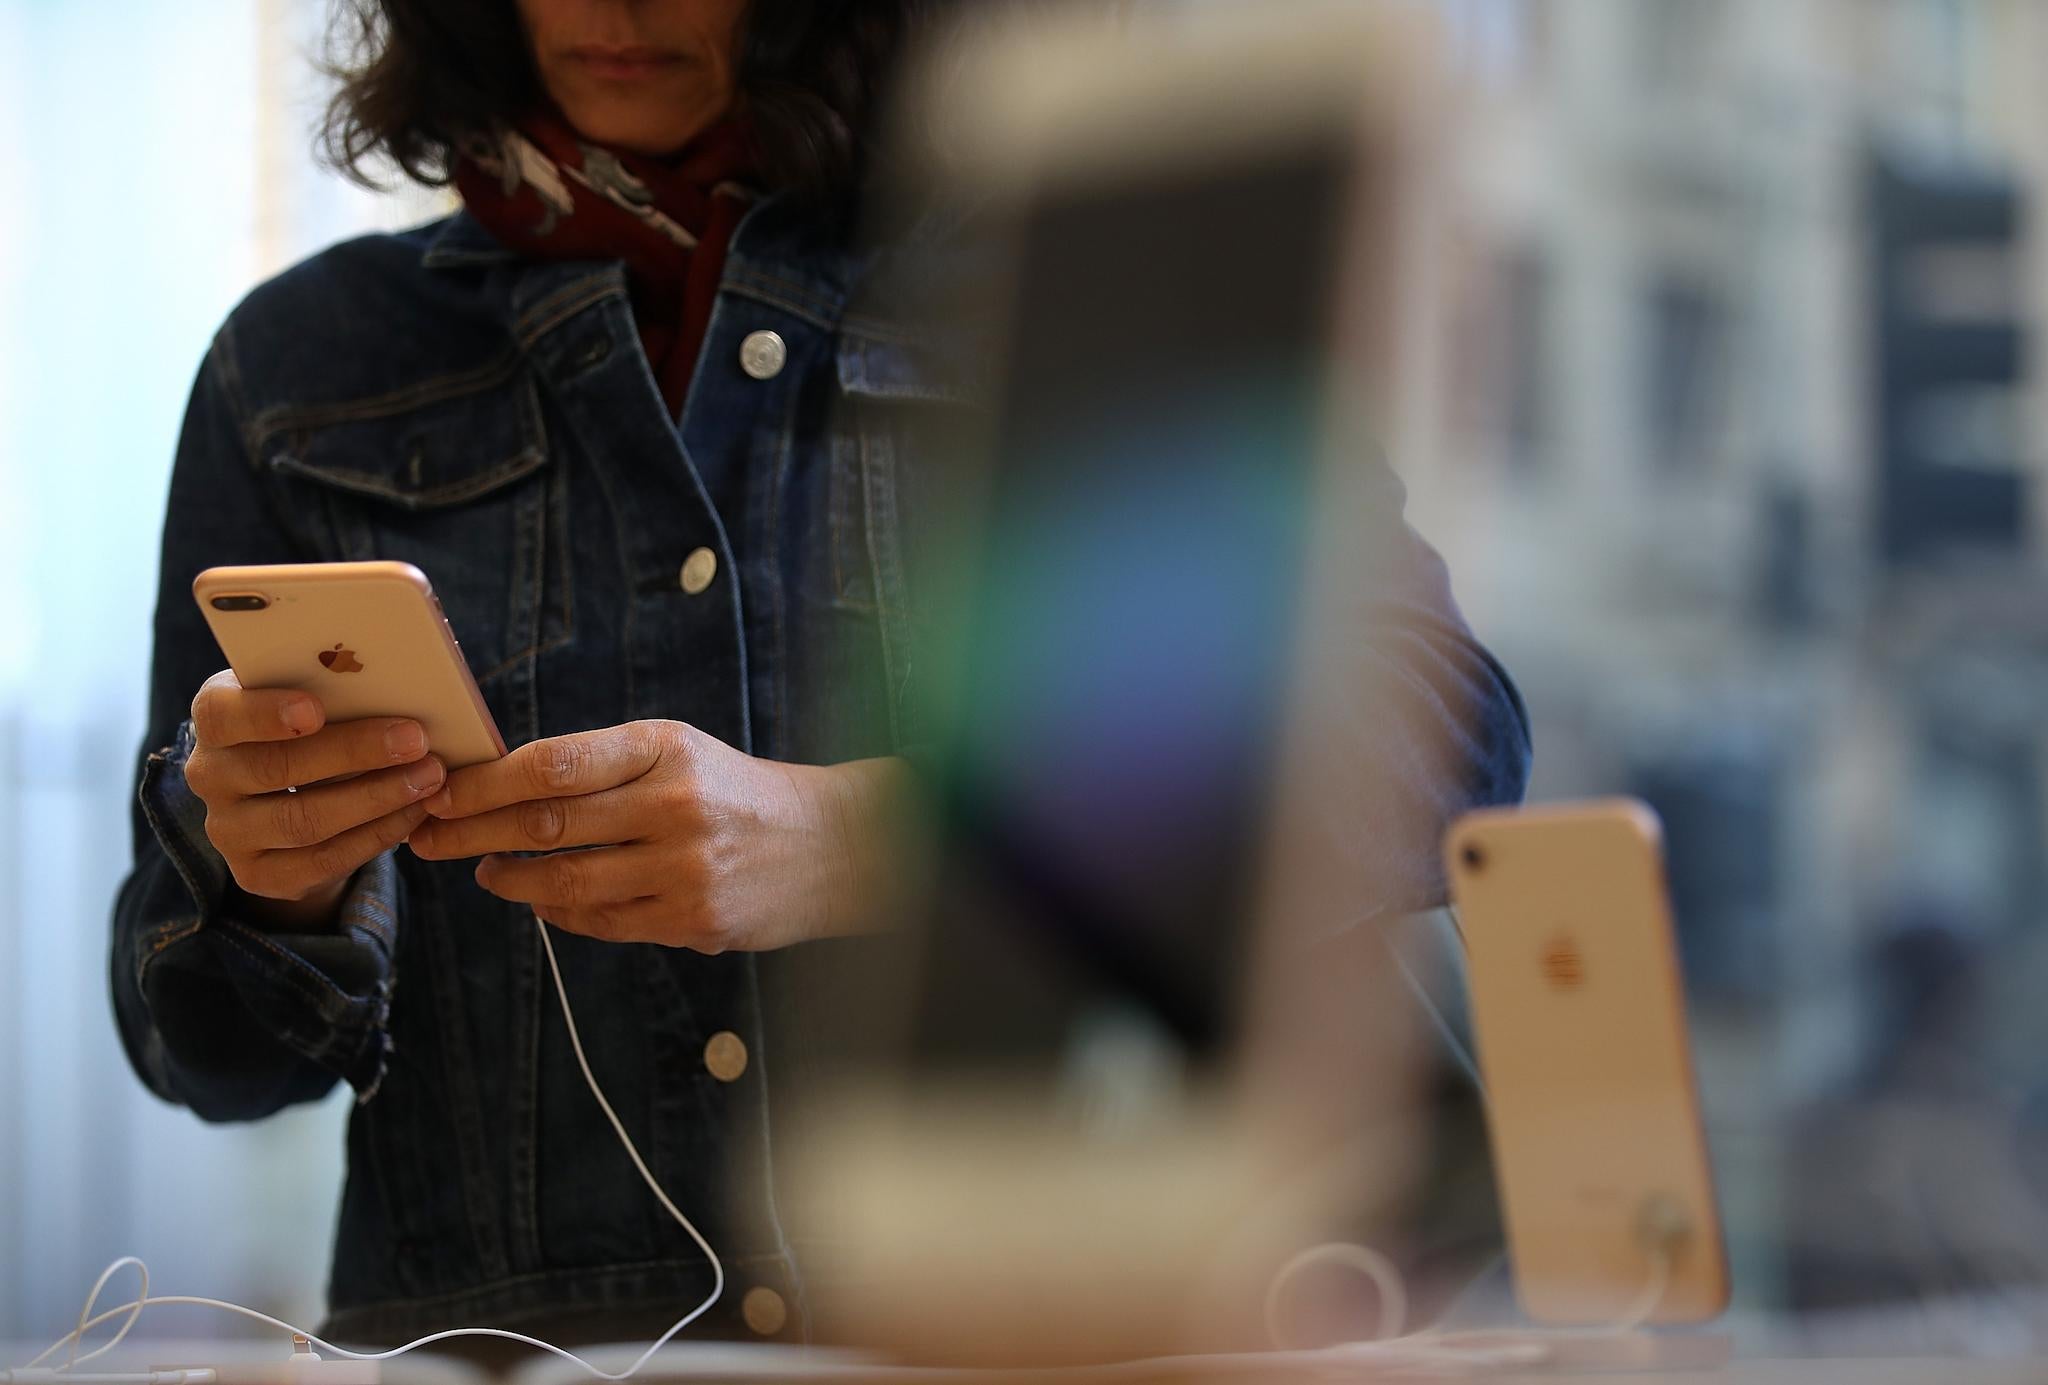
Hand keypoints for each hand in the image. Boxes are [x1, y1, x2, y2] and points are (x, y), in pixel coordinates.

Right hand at [184, 669, 446, 929]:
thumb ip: (334, 685)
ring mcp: (229, 831)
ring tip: (428, 777)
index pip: (221, 715)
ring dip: (376, 798)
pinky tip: (414, 813)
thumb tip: (402, 671)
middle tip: (415, 740)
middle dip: (354, 753)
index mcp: (215, 719)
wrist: (285, 797)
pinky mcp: (258, 875)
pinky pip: (323, 860)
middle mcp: (210, 776)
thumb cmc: (311, 726)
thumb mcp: (310, 696)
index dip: (264, 713)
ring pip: (303, 820)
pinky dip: (376, 835)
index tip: (314, 710)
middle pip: (276, 767)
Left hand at [405, 720, 911, 951]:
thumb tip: (502, 786)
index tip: (439, 793)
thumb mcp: (679, 752)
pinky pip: (603, 922)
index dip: (483, 783)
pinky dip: (561, 914)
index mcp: (665, 749)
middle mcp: (674, 806)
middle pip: (546, 824)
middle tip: (426, 837)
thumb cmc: (737, 791)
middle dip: (472, 833)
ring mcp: (684, 869)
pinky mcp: (693, 920)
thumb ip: (602, 765)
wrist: (833, 845)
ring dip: (510, 880)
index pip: (552, 765)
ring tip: (485, 872)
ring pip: (565, 882)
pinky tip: (542, 902)